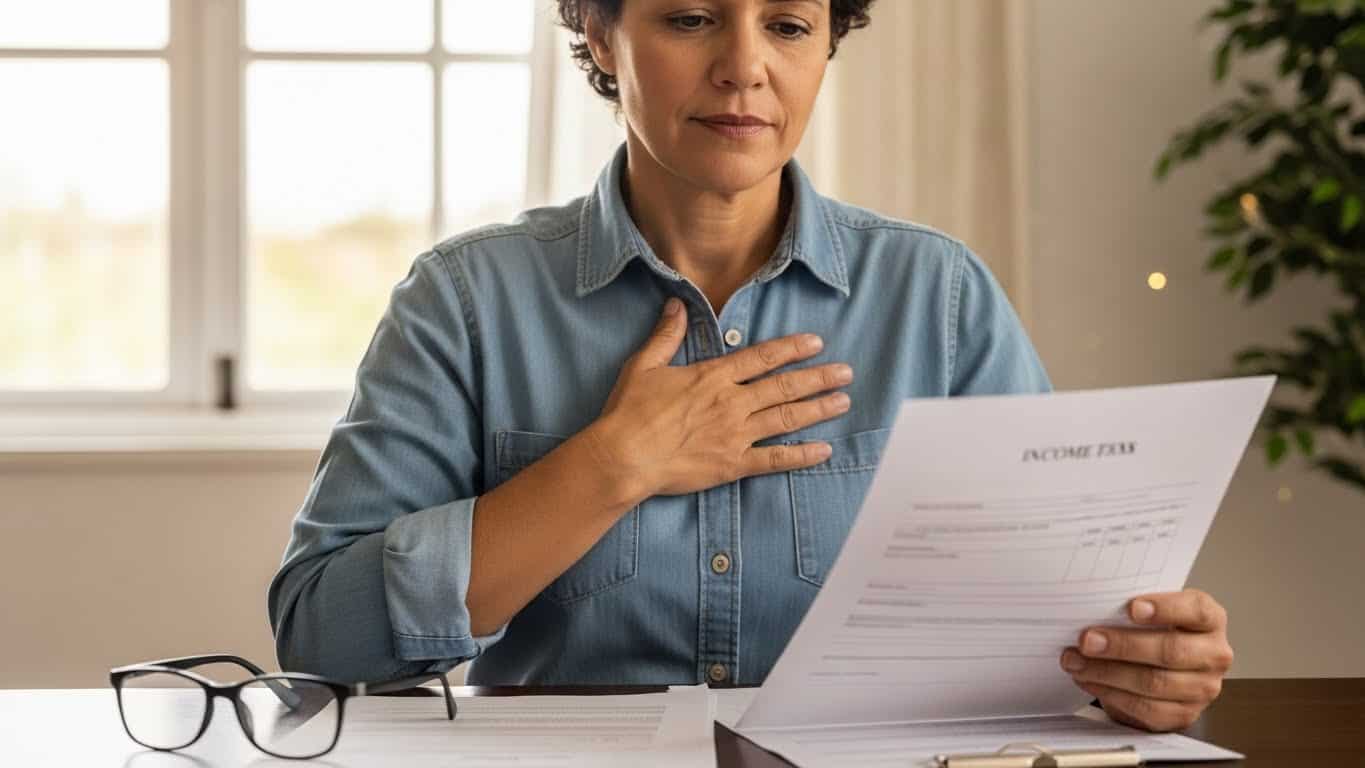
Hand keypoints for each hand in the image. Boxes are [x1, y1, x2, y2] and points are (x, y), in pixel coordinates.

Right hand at [585, 297, 853, 497]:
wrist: (624, 457)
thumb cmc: (629, 412)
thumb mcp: (644, 365)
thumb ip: (666, 335)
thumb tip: (676, 304)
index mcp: (713, 376)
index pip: (762, 357)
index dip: (792, 348)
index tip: (816, 343)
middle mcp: (731, 402)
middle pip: (784, 386)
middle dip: (818, 378)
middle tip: (846, 373)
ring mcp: (735, 434)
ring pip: (786, 418)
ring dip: (818, 409)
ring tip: (843, 402)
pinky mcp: (733, 465)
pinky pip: (775, 460)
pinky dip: (801, 455)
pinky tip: (823, 450)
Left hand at [1060, 588, 1232, 731]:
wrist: (1159, 667)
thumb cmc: (1153, 630)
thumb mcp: (1150, 611)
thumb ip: (1132, 608)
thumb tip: (1092, 606)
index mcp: (1210, 619)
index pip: (1196, 610)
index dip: (1165, 608)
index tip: (1132, 608)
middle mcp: (1214, 654)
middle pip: (1171, 651)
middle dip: (1122, 645)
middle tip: (1087, 640)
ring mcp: (1204, 688)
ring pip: (1154, 683)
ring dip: (1108, 672)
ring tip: (1076, 661)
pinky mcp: (1185, 714)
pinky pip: (1146, 709)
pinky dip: (1111, 694)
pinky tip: (1089, 680)